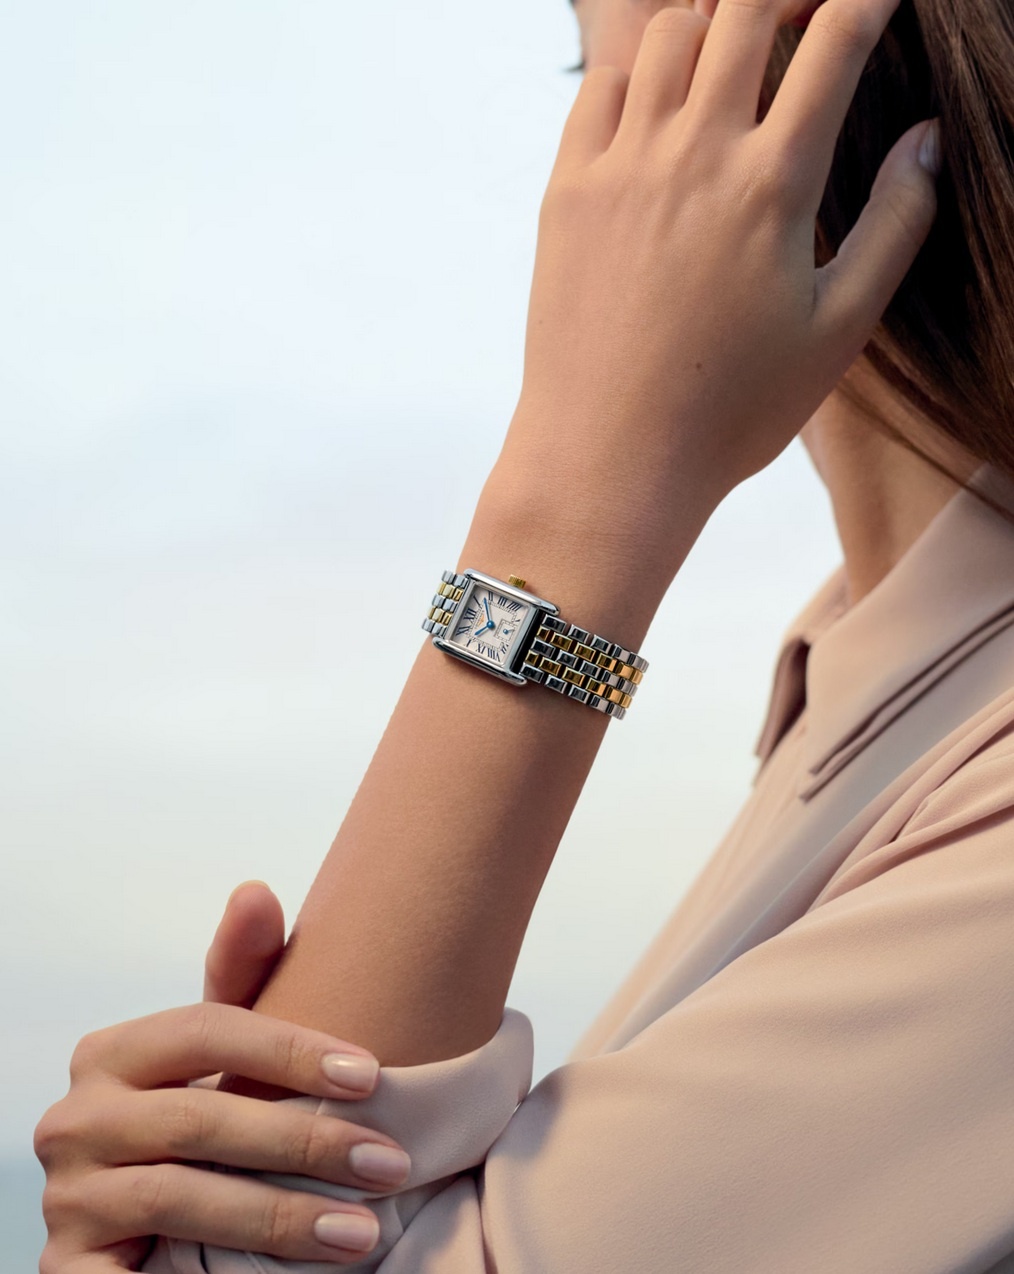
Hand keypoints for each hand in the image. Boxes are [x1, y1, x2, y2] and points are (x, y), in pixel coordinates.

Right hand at [34, 882, 410, 1269]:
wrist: (138, 1237)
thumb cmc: (197, 1127)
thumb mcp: (218, 1057)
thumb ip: (240, 977)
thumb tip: (256, 890)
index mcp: (111, 1053)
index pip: (204, 1028)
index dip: (290, 1048)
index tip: (374, 1075)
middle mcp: (74, 1118)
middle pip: (201, 1117)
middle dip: (306, 1138)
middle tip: (390, 1162)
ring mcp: (66, 1198)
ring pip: (181, 1196)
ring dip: (283, 1214)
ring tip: (363, 1232)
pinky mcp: (69, 1272)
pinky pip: (148, 1270)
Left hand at [500, 0, 939, 573]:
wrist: (610, 457)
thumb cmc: (730, 410)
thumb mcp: (838, 330)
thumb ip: (898, 224)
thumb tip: (929, 138)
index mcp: (774, 186)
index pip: (834, 42)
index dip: (866, 0)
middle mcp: (695, 156)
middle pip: (745, 11)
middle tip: (809, 9)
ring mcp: (622, 168)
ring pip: (669, 34)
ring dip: (712, 18)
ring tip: (736, 46)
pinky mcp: (567, 192)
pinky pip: (599, 87)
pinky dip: (638, 66)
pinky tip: (660, 95)